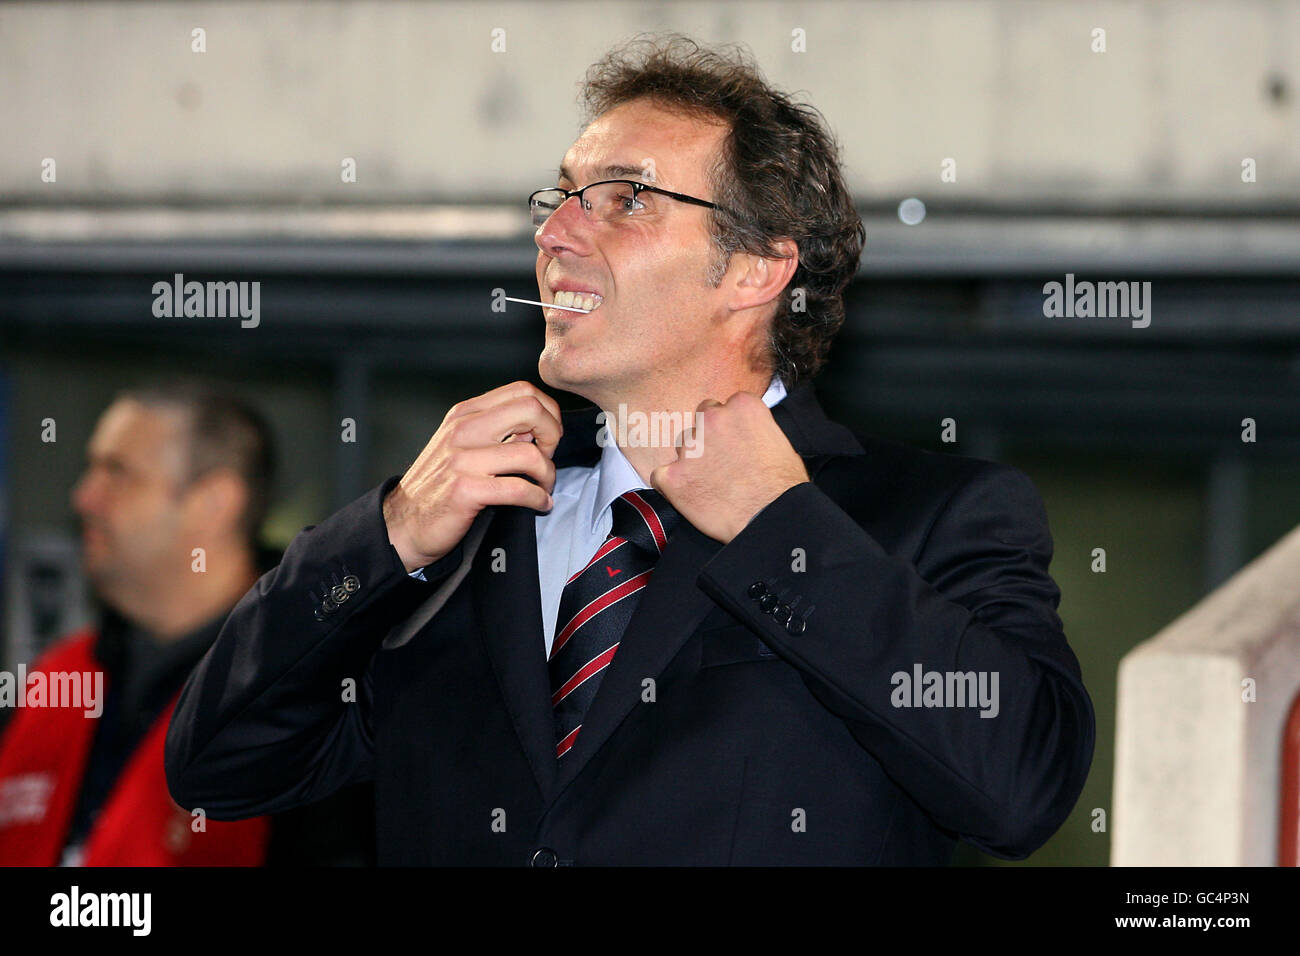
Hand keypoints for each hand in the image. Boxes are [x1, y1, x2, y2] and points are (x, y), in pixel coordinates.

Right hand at [382, 381, 562, 571]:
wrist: (403, 523)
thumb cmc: (438, 486)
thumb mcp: (462, 446)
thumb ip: (495, 432)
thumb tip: (536, 429)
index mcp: (465, 414)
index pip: (522, 391)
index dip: (547, 413)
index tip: (547, 437)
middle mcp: (463, 430)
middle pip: (531, 410)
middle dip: (553, 435)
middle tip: (549, 457)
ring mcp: (463, 460)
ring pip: (530, 454)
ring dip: (548, 475)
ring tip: (544, 487)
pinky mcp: (465, 490)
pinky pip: (520, 489)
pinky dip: (539, 499)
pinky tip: (540, 504)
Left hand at [650, 391, 808, 543]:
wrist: (771, 518)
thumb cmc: (782, 488)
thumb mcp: (782, 443)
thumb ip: (757, 428)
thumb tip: (748, 435)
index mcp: (742, 407)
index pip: (726, 405)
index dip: (730, 426)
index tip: (735, 441)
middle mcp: (713, 419)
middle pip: (701, 418)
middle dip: (709, 437)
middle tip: (722, 462)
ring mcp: (690, 447)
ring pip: (683, 446)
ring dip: (692, 460)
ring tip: (711, 483)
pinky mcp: (673, 476)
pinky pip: (661, 475)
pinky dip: (672, 485)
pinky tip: (690, 496)